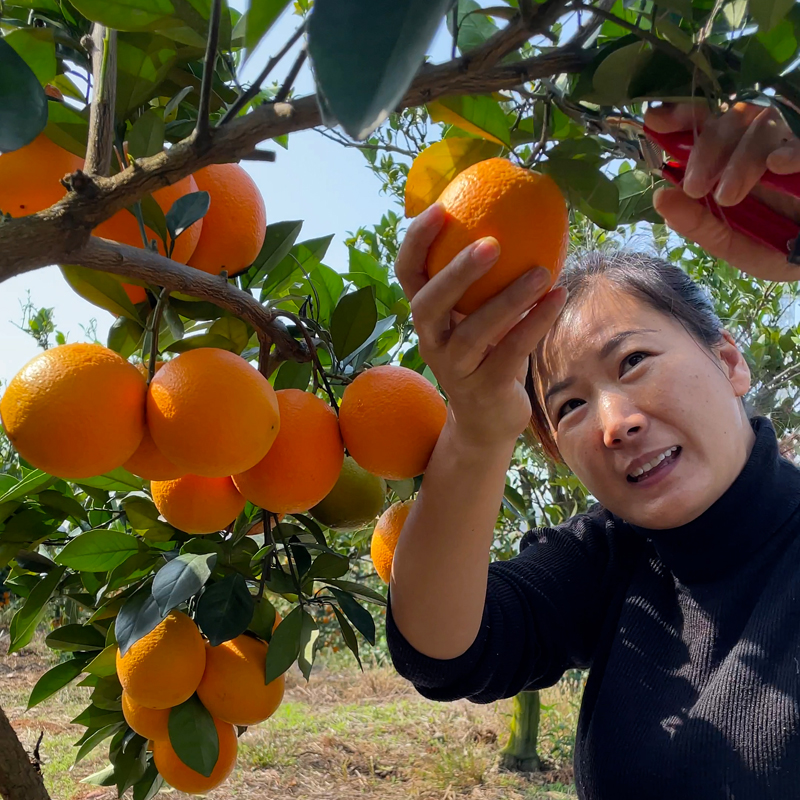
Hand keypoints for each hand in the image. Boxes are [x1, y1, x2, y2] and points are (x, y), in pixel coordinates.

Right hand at [395, 202, 567, 447]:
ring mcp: (455, 368)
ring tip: (543, 272)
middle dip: (456, 272)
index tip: (441, 208)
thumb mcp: (476, 314)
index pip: (408, 273)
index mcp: (426, 315)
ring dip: (510, 299)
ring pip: (475, 332)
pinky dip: (535, 324)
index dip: (417, 241)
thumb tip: (517, 213)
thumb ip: (484, 279)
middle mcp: (431, 340)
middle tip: (492, 242)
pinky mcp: (484, 388)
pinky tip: (558, 298)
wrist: (486, 419)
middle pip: (429, 303)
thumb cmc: (486, 352)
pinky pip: (511, 352)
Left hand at [644, 101, 799, 281]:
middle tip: (696, 186)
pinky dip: (790, 151)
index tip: (656, 120)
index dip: (679, 116)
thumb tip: (660, 198)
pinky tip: (777, 164)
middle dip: (705, 151)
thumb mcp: (729, 243)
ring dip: (740, 160)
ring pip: (761, 126)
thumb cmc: (773, 247)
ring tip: (728, 196)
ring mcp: (787, 145)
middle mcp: (755, 144)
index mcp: (727, 160)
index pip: (702, 125)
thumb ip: (696, 223)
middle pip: (727, 122)